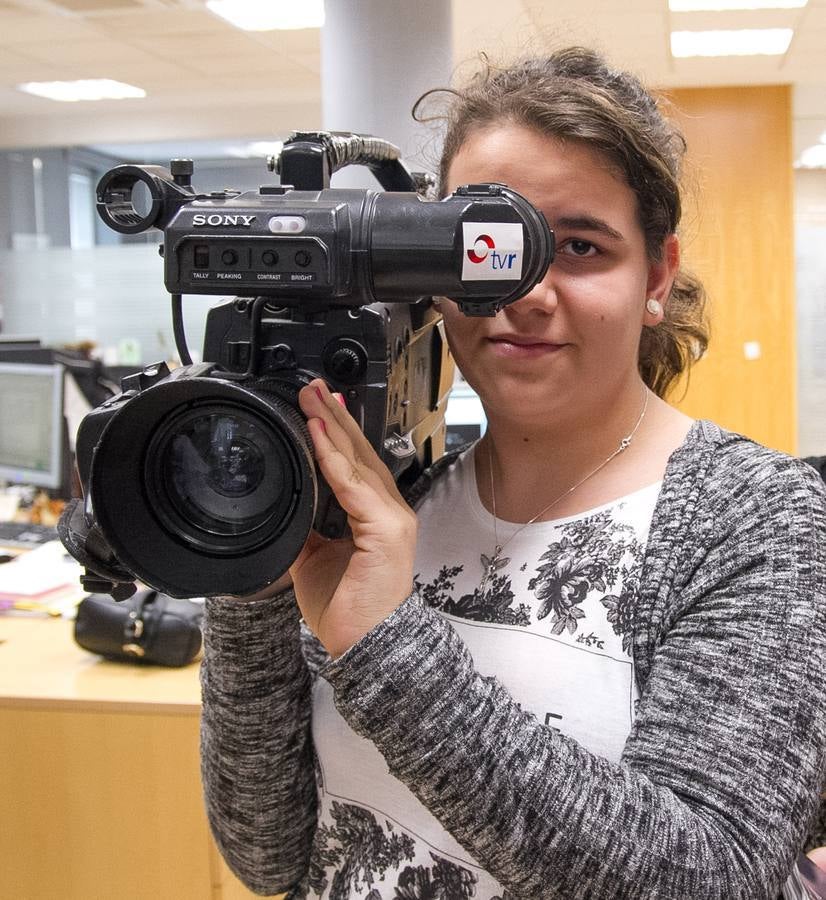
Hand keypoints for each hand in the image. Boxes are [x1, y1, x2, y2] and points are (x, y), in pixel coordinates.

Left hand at [289, 379, 417, 657]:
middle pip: (360, 453)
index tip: (319, 408)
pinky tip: (317, 435)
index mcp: (375, 515)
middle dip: (334, 418)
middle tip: (313, 387)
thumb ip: (305, 527)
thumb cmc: (348, 607)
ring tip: (312, 399)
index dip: (337, 434)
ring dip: (332, 428)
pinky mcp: (386, 529)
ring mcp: (392, 517)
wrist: (366, 645)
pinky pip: (353, 486)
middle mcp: (389, 510)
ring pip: (357, 462)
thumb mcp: (314, 558)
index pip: (356, 464)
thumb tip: (285, 505)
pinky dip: (333, 458)